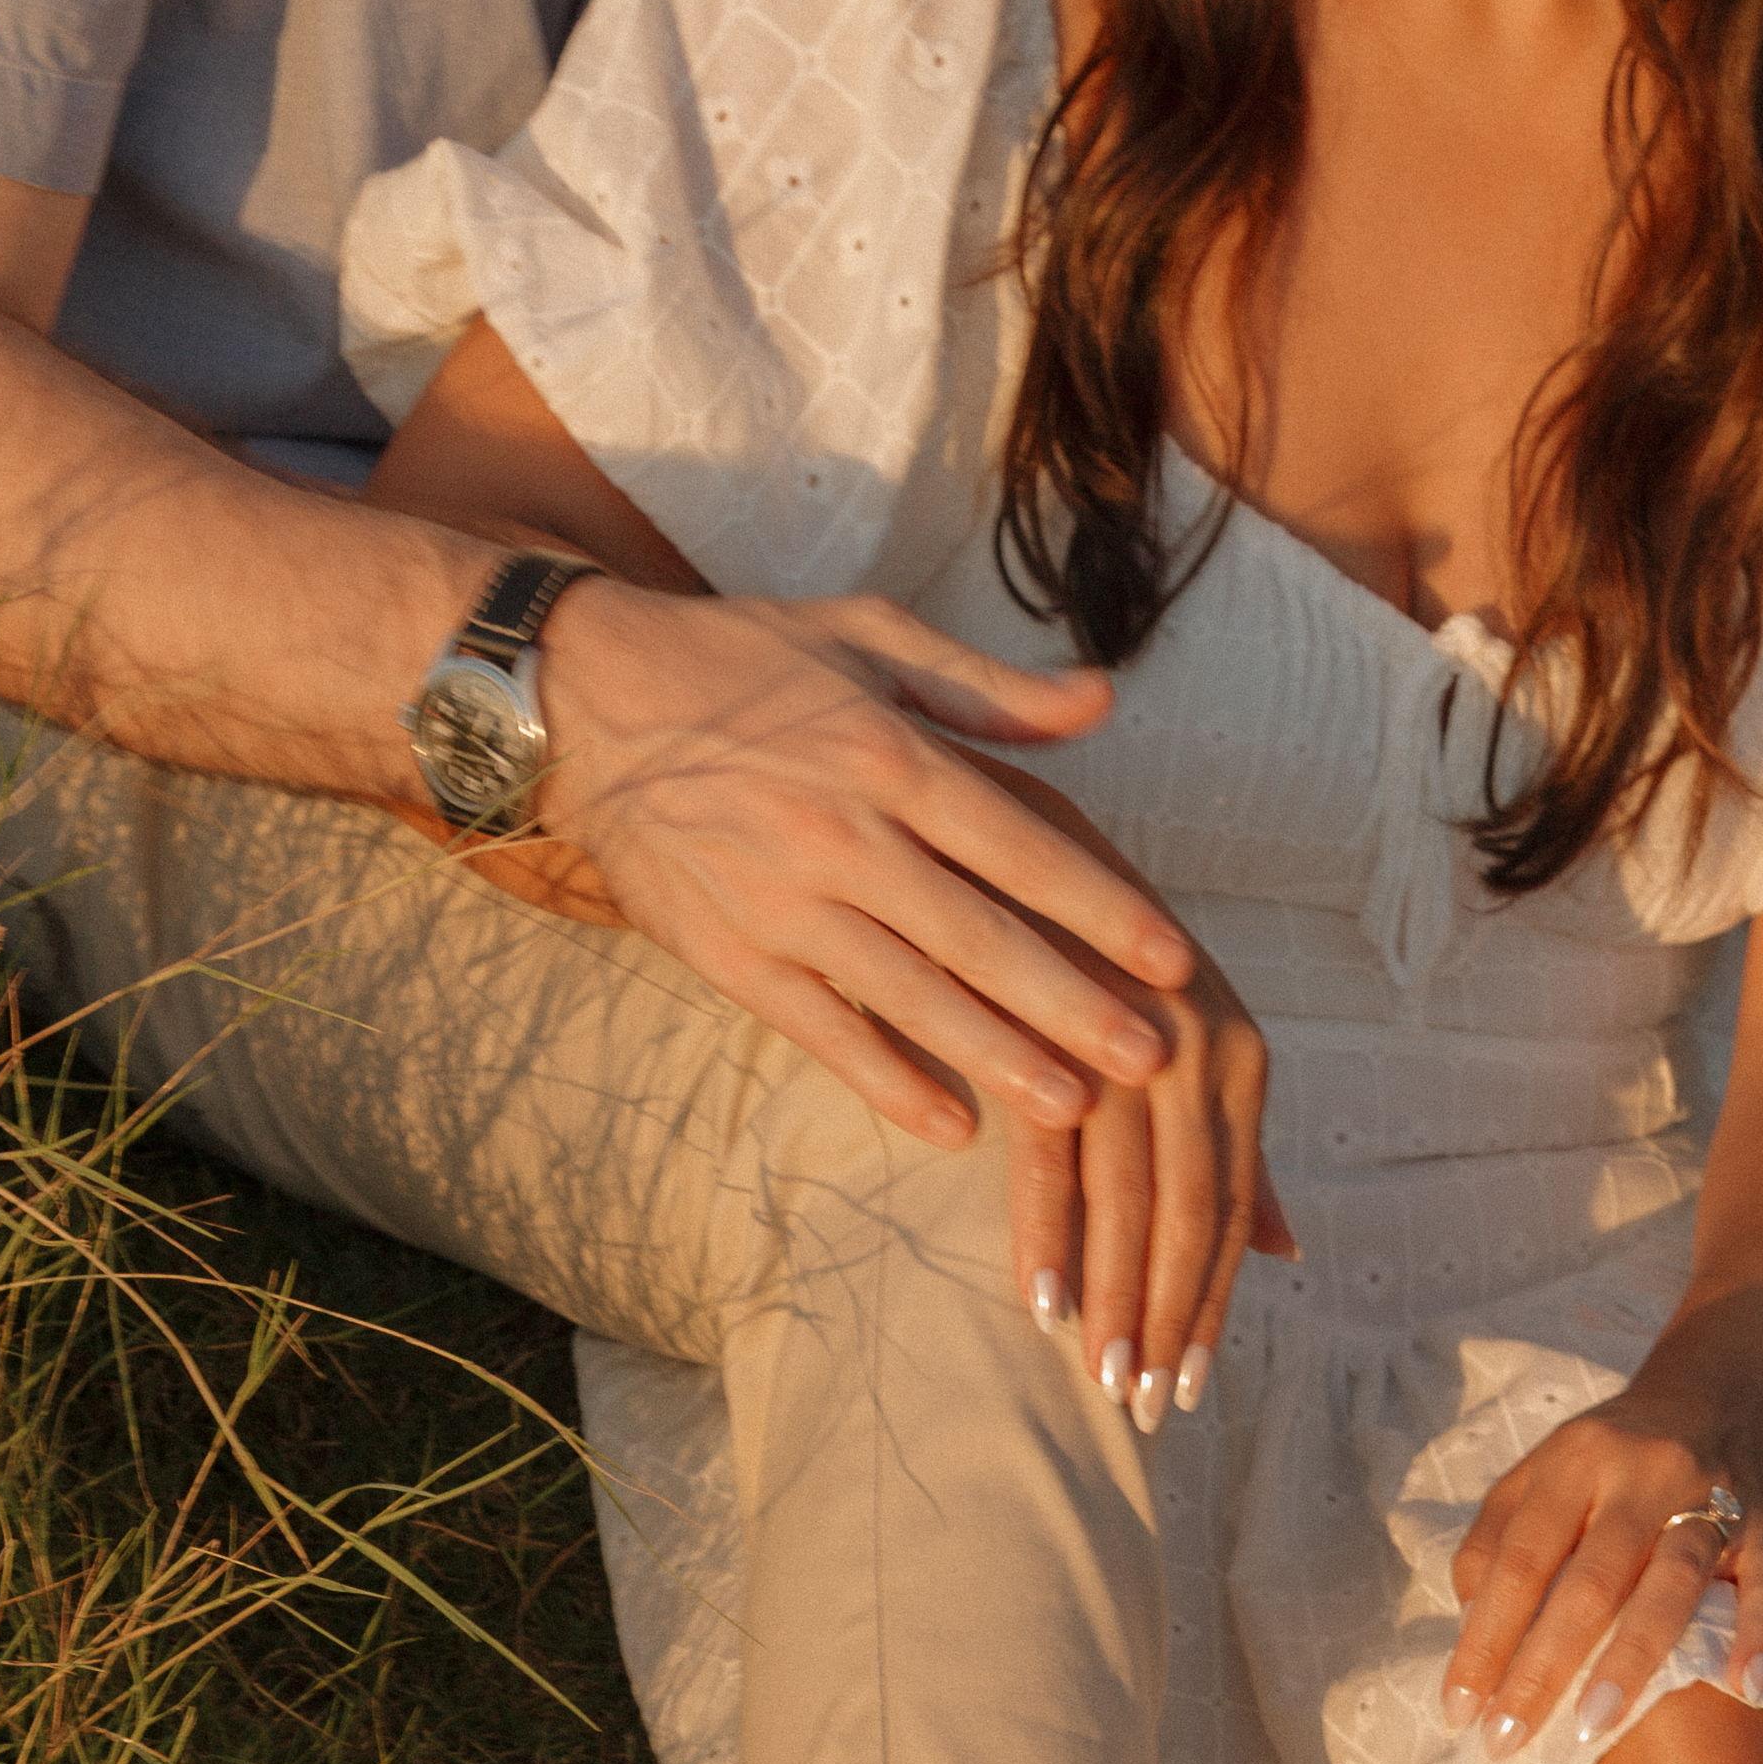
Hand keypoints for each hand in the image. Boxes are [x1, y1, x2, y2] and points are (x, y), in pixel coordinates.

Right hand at [533, 584, 1205, 1149]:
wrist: (588, 699)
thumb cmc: (744, 661)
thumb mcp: (867, 638)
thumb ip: (987, 688)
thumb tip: (1103, 702)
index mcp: (889, 754)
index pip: (1019, 844)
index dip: (1100, 905)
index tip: (1174, 959)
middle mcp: (842, 833)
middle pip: (979, 934)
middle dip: (1072, 1000)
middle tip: (1152, 1057)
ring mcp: (785, 901)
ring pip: (910, 992)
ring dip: (996, 1054)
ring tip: (1072, 1106)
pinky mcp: (734, 954)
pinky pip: (823, 1029)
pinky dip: (887, 1079)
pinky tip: (951, 1125)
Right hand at [1002, 908, 1295, 1428]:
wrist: (1029, 837)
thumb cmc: (1115, 958)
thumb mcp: (1195, 1041)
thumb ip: (1238, 1148)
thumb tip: (1290, 1250)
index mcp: (1243, 1056)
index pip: (1233, 1209)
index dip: (1212, 1305)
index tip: (1187, 1383)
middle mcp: (1196, 1050)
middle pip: (1187, 1217)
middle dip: (1164, 1321)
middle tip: (1142, 1407)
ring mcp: (1122, 1040)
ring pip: (1127, 1199)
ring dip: (1112, 1299)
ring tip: (1100, 1378)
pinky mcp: (1048, 1031)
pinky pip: (1050, 1158)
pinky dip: (1046, 1237)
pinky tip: (1041, 1302)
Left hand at [1438, 1336, 1762, 1755]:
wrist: (1728, 1383)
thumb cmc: (1618, 1448)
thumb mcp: (1546, 1468)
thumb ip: (1498, 1533)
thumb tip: (1471, 1620)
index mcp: (1577, 1461)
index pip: (1522, 1559)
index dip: (1488, 1635)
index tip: (1461, 1708)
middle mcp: (1644, 1475)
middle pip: (1590, 1580)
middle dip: (1543, 1666)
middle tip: (1506, 1741)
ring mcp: (1716, 1498)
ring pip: (1673, 1583)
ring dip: (1632, 1658)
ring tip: (1592, 1727)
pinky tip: (1745, 1686)